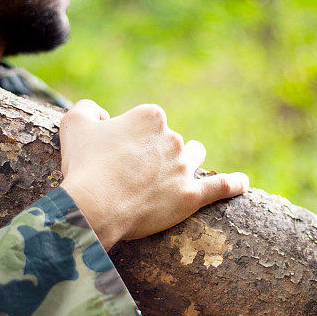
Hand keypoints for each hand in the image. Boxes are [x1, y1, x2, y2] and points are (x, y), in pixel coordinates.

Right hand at [59, 100, 248, 250]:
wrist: (95, 206)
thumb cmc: (83, 166)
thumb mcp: (73, 124)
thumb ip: (88, 109)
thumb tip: (102, 115)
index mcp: (150, 116)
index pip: (149, 122)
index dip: (131, 139)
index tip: (116, 155)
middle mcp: (173, 138)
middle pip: (171, 141)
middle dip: (156, 154)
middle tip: (131, 175)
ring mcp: (184, 167)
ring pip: (194, 158)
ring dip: (187, 163)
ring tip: (171, 178)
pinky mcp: (192, 196)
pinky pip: (221, 187)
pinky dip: (234, 184)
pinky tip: (243, 183)